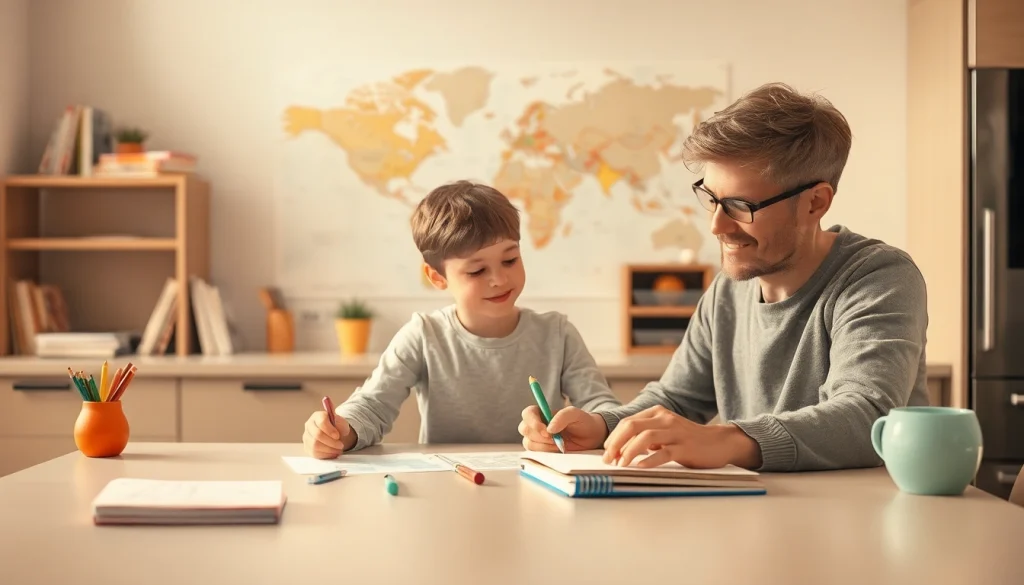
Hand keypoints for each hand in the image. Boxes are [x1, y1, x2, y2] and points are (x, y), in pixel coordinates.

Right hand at [302, 411, 355, 458]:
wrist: (334, 435)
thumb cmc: (337, 427)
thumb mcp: (342, 423)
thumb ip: (340, 423)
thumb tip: (337, 424)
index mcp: (317, 416)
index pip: (321, 422)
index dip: (330, 430)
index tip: (338, 436)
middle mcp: (309, 425)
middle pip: (317, 434)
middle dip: (331, 442)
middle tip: (341, 445)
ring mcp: (306, 437)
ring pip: (315, 445)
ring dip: (329, 449)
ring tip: (338, 450)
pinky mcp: (307, 447)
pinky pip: (314, 453)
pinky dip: (326, 454)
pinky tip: (333, 453)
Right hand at [518, 405, 607, 451]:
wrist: (591, 437)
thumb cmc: (583, 422)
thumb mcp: (576, 414)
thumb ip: (563, 416)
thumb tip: (549, 429)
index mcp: (542, 413)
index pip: (527, 414)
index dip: (533, 422)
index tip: (546, 431)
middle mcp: (537, 425)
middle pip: (524, 429)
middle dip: (539, 436)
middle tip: (555, 439)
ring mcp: (538, 439)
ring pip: (528, 443)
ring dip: (544, 446)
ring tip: (560, 444)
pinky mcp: (542, 450)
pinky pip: (535, 454)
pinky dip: (546, 452)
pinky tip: (558, 450)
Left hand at [602, 405, 762, 468]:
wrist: (718, 443)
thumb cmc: (687, 440)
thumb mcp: (664, 432)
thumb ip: (645, 435)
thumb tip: (620, 449)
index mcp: (656, 413)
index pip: (627, 422)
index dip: (613, 437)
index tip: (605, 451)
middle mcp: (664, 419)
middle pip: (632, 427)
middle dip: (615, 443)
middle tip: (608, 459)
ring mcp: (675, 433)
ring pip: (645, 438)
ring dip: (629, 452)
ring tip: (621, 464)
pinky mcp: (685, 448)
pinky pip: (664, 453)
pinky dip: (650, 460)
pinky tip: (640, 467)